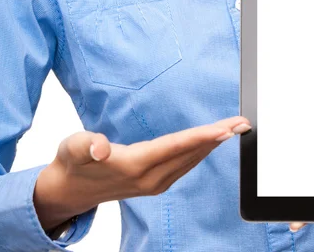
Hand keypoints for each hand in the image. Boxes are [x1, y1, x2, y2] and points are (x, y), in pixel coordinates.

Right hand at [33, 116, 251, 231]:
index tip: (224, 130)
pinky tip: (212, 141)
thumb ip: (86, 145)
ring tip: (236, 128)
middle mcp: (149, 177)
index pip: (174, 147)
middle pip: (190, 153)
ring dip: (214, 144)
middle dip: (218, 137)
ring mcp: (154, 183)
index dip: (201, 137)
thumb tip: (100, 146)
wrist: (70, 190)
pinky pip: (185, 165)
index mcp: (133, 165)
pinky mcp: (156, 183)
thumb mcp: (72, 148)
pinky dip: (202, 152)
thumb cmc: (73, 162)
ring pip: (191, 160)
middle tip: (243, 123)